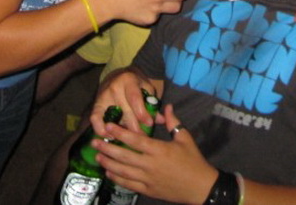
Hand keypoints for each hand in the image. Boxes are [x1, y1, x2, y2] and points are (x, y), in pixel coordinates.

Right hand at [91, 69, 157, 136]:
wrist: (118, 76)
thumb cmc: (136, 84)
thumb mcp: (146, 88)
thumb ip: (153, 103)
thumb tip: (162, 120)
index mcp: (129, 80)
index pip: (135, 99)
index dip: (142, 113)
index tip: (150, 124)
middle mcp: (114, 88)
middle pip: (124, 111)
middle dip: (135, 128)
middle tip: (143, 139)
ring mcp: (103, 96)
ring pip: (112, 117)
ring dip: (120, 132)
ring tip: (128, 141)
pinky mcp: (96, 104)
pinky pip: (95, 118)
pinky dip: (101, 129)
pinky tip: (111, 137)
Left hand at [92, 104, 217, 203]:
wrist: (201, 187)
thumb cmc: (193, 161)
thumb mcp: (185, 138)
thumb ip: (173, 122)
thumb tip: (167, 106)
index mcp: (159, 150)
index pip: (135, 140)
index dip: (120, 132)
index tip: (108, 126)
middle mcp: (150, 165)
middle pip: (124, 156)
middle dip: (107, 149)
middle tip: (94, 142)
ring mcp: (148, 179)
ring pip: (123, 171)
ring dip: (108, 164)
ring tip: (97, 157)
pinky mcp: (148, 190)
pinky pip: (129, 184)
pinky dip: (117, 178)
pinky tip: (109, 172)